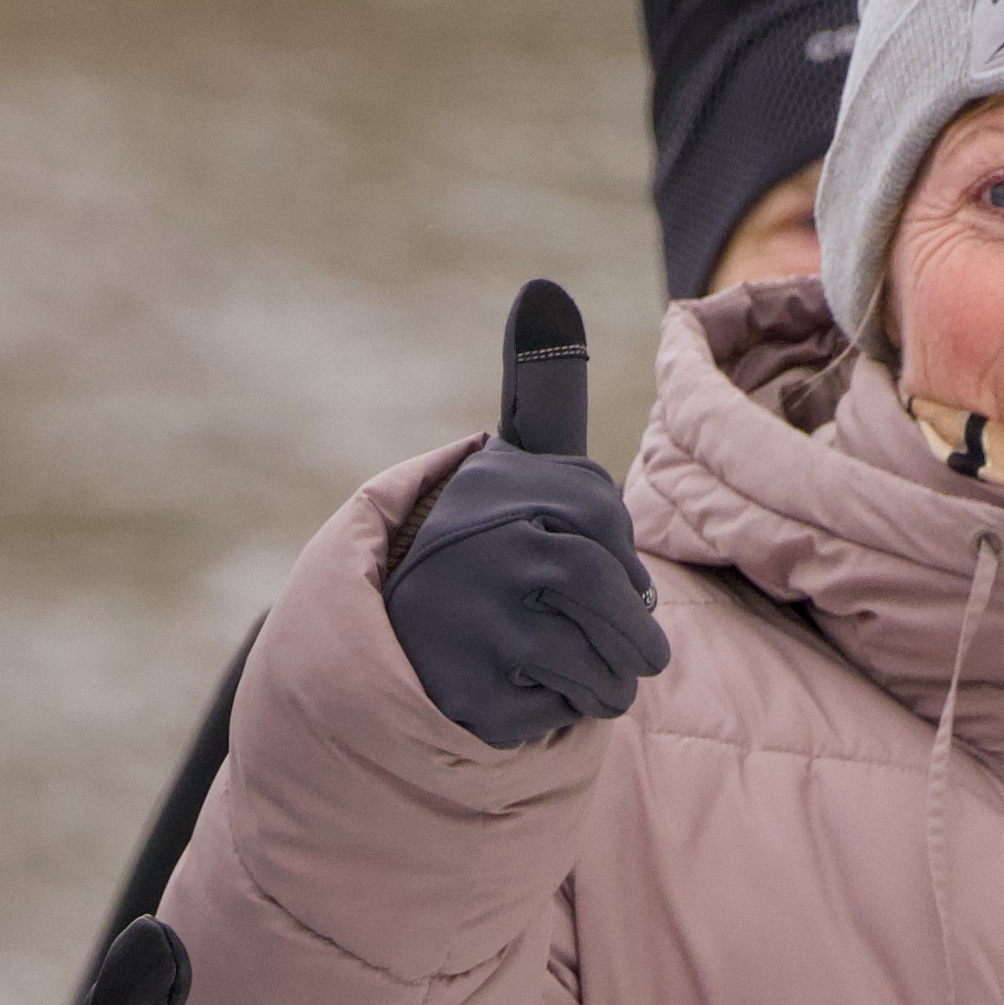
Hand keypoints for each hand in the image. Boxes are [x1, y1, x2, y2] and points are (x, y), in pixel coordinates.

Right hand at [378, 278, 667, 751]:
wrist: (379, 639)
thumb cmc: (477, 546)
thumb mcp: (512, 465)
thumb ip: (543, 389)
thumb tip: (544, 287)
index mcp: (514, 489)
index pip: (614, 538)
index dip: (607, 562)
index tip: (560, 559)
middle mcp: (497, 548)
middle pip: (625, 613)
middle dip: (619, 636)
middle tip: (574, 630)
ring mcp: (483, 626)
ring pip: (606, 671)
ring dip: (592, 681)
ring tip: (546, 662)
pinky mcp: (473, 698)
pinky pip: (562, 715)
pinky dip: (547, 717)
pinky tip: (505, 691)